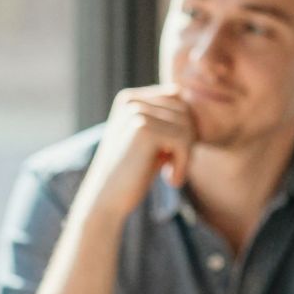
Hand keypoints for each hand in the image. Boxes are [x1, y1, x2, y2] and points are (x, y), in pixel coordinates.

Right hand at [77, 86, 197, 223]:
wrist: (106, 201)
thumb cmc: (131, 175)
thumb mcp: (151, 142)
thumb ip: (166, 120)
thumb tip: (182, 93)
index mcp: (130, 99)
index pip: (177, 101)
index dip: (184, 130)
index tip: (173, 157)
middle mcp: (131, 101)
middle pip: (184, 111)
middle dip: (188, 141)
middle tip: (175, 168)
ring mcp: (136, 112)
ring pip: (187, 126)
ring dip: (187, 155)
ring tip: (173, 175)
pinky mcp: (143, 129)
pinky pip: (183, 140)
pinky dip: (183, 164)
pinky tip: (170, 180)